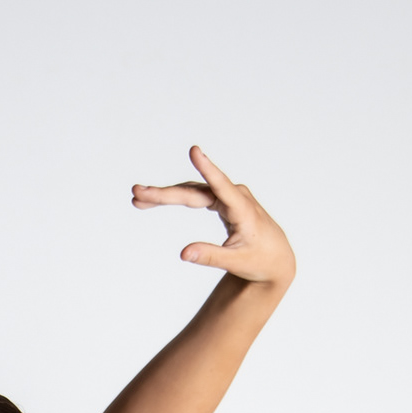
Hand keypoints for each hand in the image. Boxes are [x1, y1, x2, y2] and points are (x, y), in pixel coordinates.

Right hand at [132, 146, 294, 284]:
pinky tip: (153, 199)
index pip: (221, 186)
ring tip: (137, 198)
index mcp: (243, 210)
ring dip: (164, 195)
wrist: (275, 258)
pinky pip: (194, 196)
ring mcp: (226, 197)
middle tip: (137, 193)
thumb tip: (183, 253)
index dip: (207, 169)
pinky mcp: (220, 200)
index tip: (194, 150)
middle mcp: (235, 197)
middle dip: (165, 194)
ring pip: (191, 192)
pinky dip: (174, 198)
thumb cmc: (259, 260)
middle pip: (195, 191)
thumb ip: (210, 256)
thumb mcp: (236, 262)